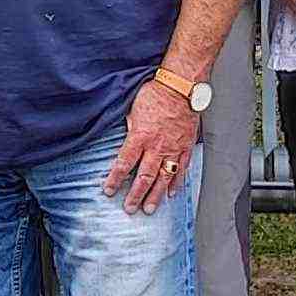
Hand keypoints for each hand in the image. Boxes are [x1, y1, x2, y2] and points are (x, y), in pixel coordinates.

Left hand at [106, 77, 200, 210]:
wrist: (181, 86)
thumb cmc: (155, 93)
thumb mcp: (132, 108)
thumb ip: (128, 126)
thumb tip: (121, 137)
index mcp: (140, 136)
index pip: (124, 163)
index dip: (115, 179)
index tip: (109, 191)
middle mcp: (156, 146)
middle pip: (144, 177)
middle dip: (135, 195)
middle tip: (129, 208)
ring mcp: (173, 148)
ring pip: (164, 177)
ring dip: (155, 195)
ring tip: (149, 209)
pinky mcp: (185, 146)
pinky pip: (181, 169)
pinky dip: (176, 182)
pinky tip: (172, 193)